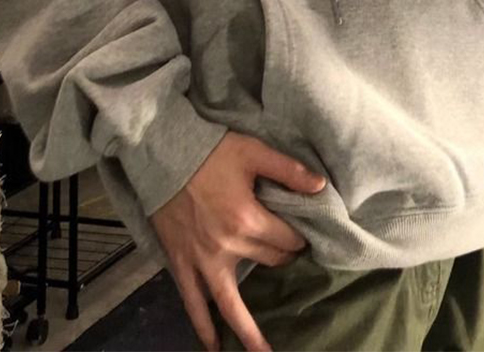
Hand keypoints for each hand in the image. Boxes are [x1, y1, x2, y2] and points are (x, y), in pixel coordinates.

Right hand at [149, 131, 326, 351]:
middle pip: (269, 262)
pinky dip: (202, 326)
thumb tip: (320, 187)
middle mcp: (227, 246)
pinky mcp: (180, 262)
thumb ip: (288, 170)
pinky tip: (212, 347)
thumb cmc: (210, 151)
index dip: (298, 237)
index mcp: (248, 219)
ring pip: (229, 304)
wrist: (162, 154)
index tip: (301, 231)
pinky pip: (192, 302)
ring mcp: (202, 259)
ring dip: (247, 332)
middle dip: (283, 258)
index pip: (287, 240)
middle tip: (287, 252)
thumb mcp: (253, 151)